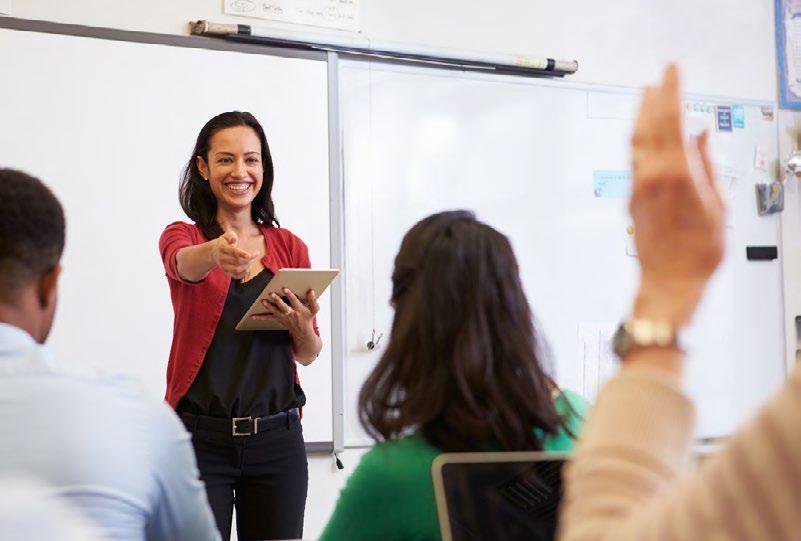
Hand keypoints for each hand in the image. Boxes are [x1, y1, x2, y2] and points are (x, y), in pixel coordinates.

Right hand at [211, 229, 259, 279]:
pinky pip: (235, 276)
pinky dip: (244, 273)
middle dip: (248, 259)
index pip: (233, 251)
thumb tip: (234, 240)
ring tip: (251, 261)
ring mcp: (223, 266)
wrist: (214, 252)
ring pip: (237, 269)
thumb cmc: (224, 242)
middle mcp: (222, 258)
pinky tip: (248, 267)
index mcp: (222, 247)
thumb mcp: (226, 235)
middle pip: (237, 261)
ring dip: (247, 266)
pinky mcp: (226, 272)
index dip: (241, 253)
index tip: (249, 256)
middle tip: (255, 254)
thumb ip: (231, 235)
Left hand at [252, 288, 319, 337]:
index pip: (294, 301)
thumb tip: (310, 290)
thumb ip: (313, 300)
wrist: (302, 332)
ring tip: (263, 301)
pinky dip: (260, 317)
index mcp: (299, 309)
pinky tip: (252, 316)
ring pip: (275, 311)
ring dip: (268, 306)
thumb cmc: (308, 318)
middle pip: (283, 307)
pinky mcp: (278, 319)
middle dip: (277, 301)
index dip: (289, 295)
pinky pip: (268, 318)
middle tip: (271, 294)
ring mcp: (283, 317)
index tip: (284, 288)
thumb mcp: (314, 310)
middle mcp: (290, 314)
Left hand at [629, 65, 724, 324]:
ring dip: (641, 115)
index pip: (671, 121)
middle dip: (654, 97)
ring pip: (635, 142)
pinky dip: (640, 138)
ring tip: (648, 95)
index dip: (671, 92)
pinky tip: (645, 132)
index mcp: (677, 175)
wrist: (668, 283)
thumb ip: (708, 165)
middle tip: (660, 76)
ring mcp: (638, 188)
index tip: (672, 72)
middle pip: (648, 126)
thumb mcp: (717, 206)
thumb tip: (703, 135)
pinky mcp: (631, 198)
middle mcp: (651, 177)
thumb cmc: (698, 253)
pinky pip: (634, 159)